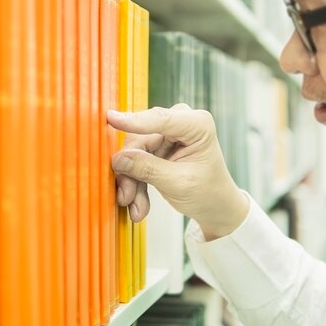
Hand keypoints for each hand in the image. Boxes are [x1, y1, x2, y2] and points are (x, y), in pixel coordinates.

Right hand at [108, 104, 249, 240]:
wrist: (214, 206)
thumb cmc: (208, 192)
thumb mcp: (178, 183)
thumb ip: (148, 169)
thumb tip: (118, 158)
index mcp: (197, 125)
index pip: (160, 120)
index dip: (134, 121)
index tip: (111, 119)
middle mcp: (181, 123)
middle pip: (141, 138)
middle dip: (131, 170)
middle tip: (126, 197)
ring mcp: (167, 133)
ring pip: (134, 152)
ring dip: (132, 181)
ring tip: (135, 206)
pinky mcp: (157, 145)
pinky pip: (136, 160)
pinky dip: (135, 182)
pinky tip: (138, 204)